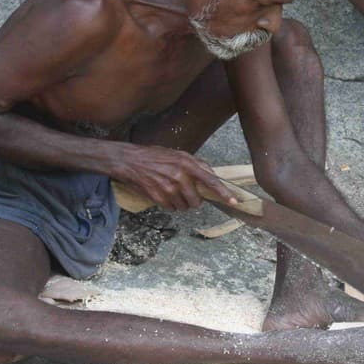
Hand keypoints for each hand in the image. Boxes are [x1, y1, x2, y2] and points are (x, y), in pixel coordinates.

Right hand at [116, 146, 237, 210]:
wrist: (130, 160)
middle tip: (184, 192)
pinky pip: (171, 208)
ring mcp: (168, 188)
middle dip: (193, 200)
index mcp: (187, 163)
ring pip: (184, 206)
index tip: (233, 201)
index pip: (211, 180)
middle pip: (197, 200)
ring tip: (171, 191)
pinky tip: (162, 194)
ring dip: (180, 203)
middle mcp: (180, 176)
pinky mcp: (158, 197)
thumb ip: (196, 164)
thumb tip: (211, 174)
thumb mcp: (178, 154)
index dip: (223, 193)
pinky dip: (169, 205)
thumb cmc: (155, 156)